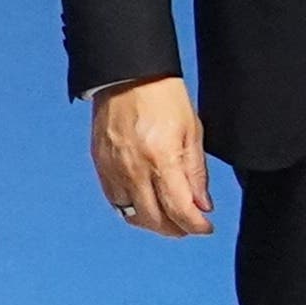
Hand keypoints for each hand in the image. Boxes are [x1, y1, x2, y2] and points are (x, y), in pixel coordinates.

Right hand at [90, 75, 213, 239]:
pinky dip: (132, 209)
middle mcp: (134, 169)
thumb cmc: (162, 96)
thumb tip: (202, 204)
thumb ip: (196, 173)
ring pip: (132, 215)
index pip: (180, 210)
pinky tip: (145, 204)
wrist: (128, 75)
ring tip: (169, 218)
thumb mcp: (192, 132)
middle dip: (177, 229)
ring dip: (153, 223)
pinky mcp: (100, 165)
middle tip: (189, 225)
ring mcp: (113, 169)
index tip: (206, 227)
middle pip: (155, 220)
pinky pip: (115, 201)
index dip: (196, 226)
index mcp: (161, 159)